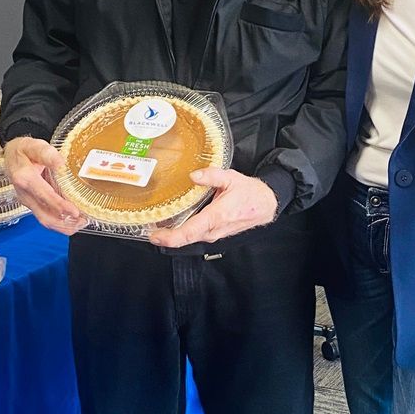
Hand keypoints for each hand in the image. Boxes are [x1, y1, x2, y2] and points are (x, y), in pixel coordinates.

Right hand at [2, 136, 86, 235]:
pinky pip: (45, 217)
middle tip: (83, 221)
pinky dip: (60, 222)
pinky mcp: (32, 204)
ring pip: (45, 220)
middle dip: (65, 222)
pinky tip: (73, 220)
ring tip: (81, 223)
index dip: (60, 206)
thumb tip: (60, 164)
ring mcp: (27, 201)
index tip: (75, 211)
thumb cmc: (24, 150)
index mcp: (25, 178)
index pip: (44, 196)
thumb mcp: (35, 146)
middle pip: (44, 215)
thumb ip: (47, 154)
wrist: (10, 155)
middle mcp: (24, 194)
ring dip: (63, 226)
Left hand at [149, 168, 277, 247]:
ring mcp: (215, 233)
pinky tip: (174, 225)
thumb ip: (212, 175)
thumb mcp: (231, 178)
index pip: (189, 232)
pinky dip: (183, 232)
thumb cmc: (250, 193)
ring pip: (190, 237)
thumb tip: (194, 175)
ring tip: (157, 225)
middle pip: (185, 238)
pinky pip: (196, 235)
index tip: (154, 236)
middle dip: (166, 236)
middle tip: (148, 228)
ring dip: (174, 234)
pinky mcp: (215, 233)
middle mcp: (214, 229)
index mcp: (216, 216)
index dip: (170, 237)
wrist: (265, 205)